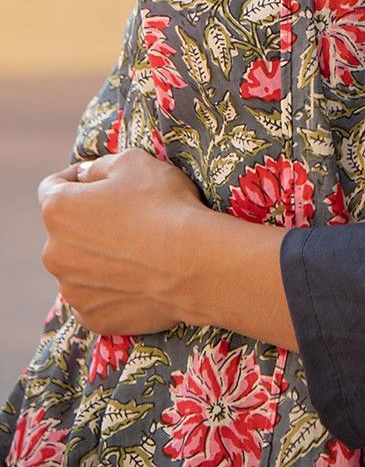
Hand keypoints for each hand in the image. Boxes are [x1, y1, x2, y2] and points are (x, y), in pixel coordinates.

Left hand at [37, 149, 203, 334]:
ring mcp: (72, 291)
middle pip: (66, 231)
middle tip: (127, 216)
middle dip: (88, 221)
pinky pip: (95, 297)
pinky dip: (111, 287)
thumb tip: (85, 175)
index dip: (76, 178)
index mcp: (58, 211)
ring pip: (80, 267)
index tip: (97, 179)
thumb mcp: (133, 162)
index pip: (52, 187)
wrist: (196, 263)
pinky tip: (139, 277)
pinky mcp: (93, 318)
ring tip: (138, 250)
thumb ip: (99, 167)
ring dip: (99, 257)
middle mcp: (54, 254)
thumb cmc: (164, 205)